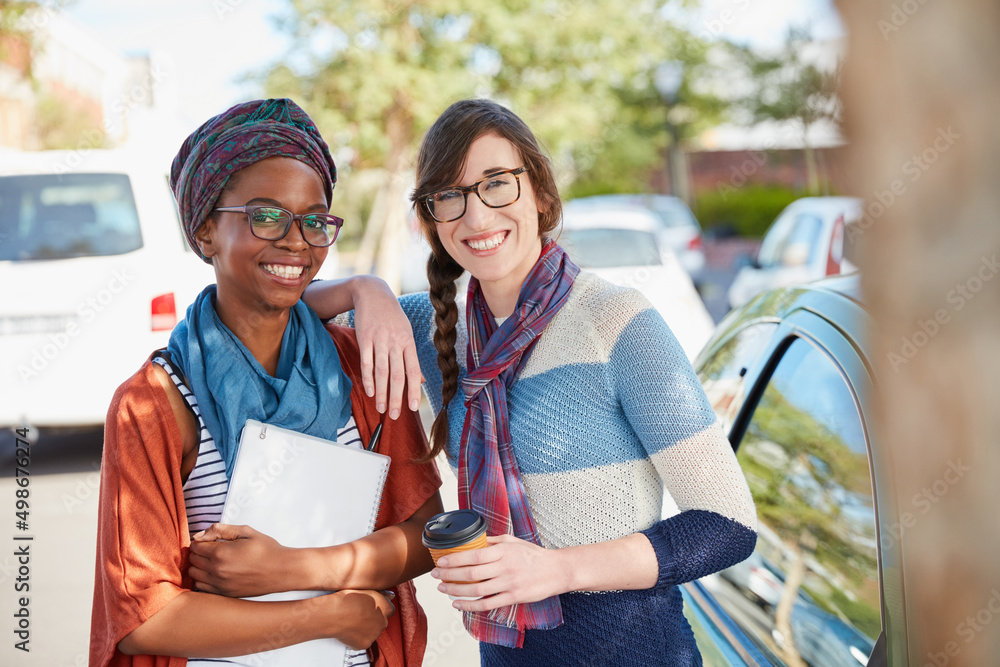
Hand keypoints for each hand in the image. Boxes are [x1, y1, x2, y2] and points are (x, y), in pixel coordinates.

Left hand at [188, 524, 295, 596]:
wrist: (282, 570)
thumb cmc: (266, 549)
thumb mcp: (246, 532)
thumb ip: (220, 530)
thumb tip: (199, 535)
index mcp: (221, 553)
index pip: (195, 546)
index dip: (201, 541)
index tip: (210, 540)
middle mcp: (217, 571)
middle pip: (192, 561)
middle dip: (198, 553)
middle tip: (211, 549)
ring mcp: (220, 585)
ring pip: (194, 576)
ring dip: (199, 567)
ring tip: (212, 562)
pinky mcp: (224, 594)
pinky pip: (201, 588)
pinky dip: (203, 580)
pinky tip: (215, 574)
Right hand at [328, 589, 394, 649]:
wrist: (334, 614)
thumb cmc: (348, 599)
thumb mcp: (367, 589)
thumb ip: (382, 593)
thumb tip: (392, 595)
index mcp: (386, 608)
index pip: (389, 609)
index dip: (378, 608)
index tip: (369, 607)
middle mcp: (384, 622)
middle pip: (381, 622)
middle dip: (373, 619)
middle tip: (358, 614)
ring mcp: (375, 635)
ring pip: (372, 632)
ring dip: (366, 629)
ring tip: (352, 622)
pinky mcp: (365, 644)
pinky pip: (363, 641)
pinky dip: (357, 638)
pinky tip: (348, 630)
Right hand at [351, 276, 422, 419]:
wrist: (373, 293)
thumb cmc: (392, 316)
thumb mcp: (406, 333)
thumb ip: (411, 358)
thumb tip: (420, 380)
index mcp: (408, 342)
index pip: (413, 371)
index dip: (413, 390)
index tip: (412, 408)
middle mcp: (396, 343)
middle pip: (397, 375)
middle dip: (396, 397)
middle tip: (394, 415)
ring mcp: (380, 341)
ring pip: (381, 372)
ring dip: (382, 393)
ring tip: (382, 409)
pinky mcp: (365, 338)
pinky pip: (366, 362)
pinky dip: (368, 378)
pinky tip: (370, 391)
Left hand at [429, 535, 567, 611]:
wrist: (556, 570)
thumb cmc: (533, 554)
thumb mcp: (513, 541)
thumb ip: (492, 541)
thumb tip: (473, 539)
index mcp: (503, 551)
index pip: (473, 555)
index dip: (454, 560)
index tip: (440, 561)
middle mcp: (505, 567)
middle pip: (471, 573)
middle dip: (449, 575)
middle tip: (435, 576)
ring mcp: (509, 584)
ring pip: (476, 590)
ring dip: (456, 591)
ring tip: (443, 588)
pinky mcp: (513, 597)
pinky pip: (487, 604)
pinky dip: (470, 606)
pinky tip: (458, 604)